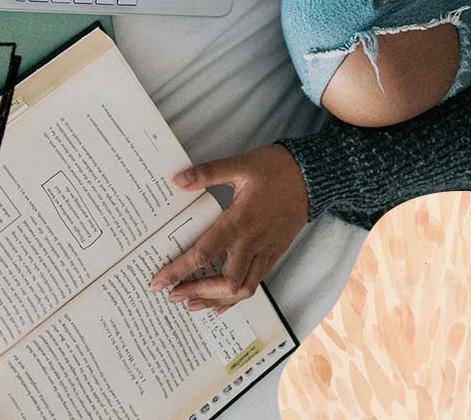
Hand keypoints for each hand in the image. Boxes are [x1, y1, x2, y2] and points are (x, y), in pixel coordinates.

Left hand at [147, 146, 308, 311]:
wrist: (311, 176)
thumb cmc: (274, 169)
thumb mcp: (239, 165)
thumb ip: (207, 173)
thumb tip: (177, 180)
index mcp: (239, 222)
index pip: (204, 253)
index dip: (179, 270)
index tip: (159, 282)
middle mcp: (252, 243)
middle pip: (225, 282)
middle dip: (197, 292)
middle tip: (173, 296)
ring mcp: (266, 251)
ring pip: (242, 289)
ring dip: (216, 300)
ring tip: (193, 304)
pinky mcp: (275, 253)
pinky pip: (255, 282)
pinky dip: (236, 297)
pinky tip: (224, 301)